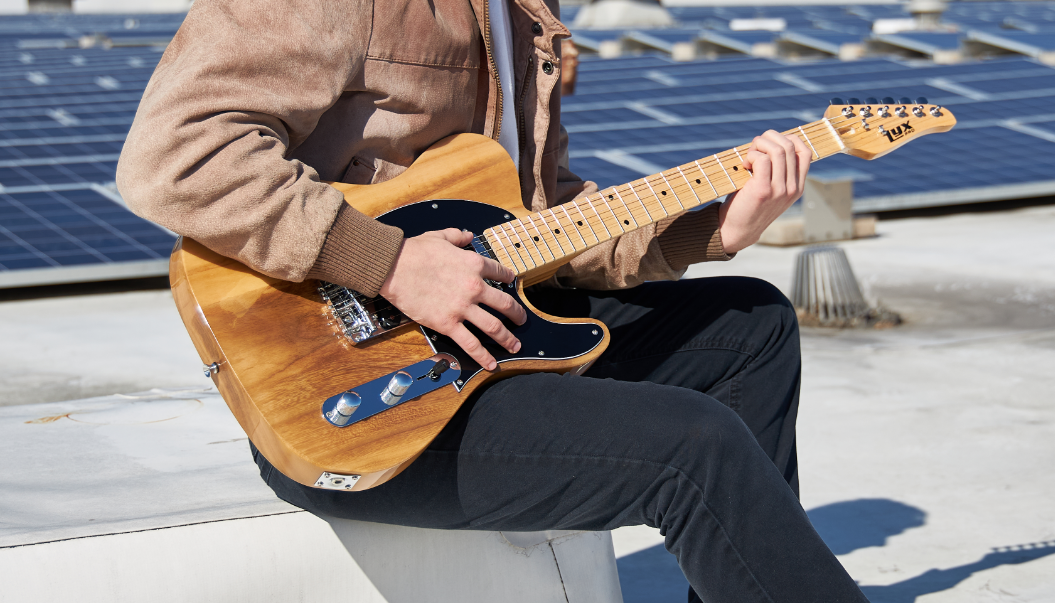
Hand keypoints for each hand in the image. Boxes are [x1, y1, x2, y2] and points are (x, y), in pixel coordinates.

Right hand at [380, 229, 526, 370]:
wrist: (394, 266)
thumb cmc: (414, 252)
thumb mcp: (440, 236)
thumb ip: (457, 236)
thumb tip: (467, 235)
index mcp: (474, 264)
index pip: (501, 273)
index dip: (509, 278)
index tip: (512, 283)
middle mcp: (474, 287)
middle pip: (505, 304)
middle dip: (517, 314)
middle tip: (521, 320)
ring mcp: (462, 308)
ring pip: (494, 327)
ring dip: (507, 338)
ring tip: (515, 345)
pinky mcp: (448, 324)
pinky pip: (471, 343)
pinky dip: (483, 356)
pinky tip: (491, 364)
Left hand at [718, 130, 812, 253]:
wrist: (738, 230)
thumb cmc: (750, 204)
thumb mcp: (771, 188)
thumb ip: (777, 171)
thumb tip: (770, 141)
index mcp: (798, 187)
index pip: (805, 152)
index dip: (788, 138)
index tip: (770, 143)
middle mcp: (793, 188)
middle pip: (790, 146)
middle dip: (769, 138)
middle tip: (754, 148)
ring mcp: (780, 190)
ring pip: (778, 150)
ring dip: (759, 144)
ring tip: (748, 156)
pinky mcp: (763, 190)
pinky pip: (763, 159)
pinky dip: (752, 155)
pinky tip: (745, 165)